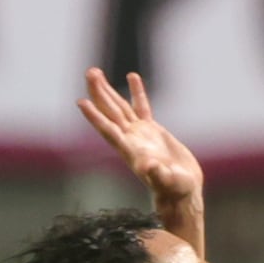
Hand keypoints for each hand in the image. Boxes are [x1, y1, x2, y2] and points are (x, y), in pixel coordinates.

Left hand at [77, 68, 201, 206]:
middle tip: (90, 72)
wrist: (182, 191)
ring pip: (120, 107)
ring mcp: (140, 133)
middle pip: (110, 112)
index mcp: (131, 150)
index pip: (109, 130)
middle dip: (99, 92)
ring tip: (95, 72)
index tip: (81, 102)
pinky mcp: (152, 130)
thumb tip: (149, 166)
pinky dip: (136, 92)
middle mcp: (130, 139)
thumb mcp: (167, 181)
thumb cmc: (174, 189)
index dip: (95, 116)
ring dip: (108, 90)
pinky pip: (141, 106)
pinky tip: (132, 76)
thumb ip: (157, 174)